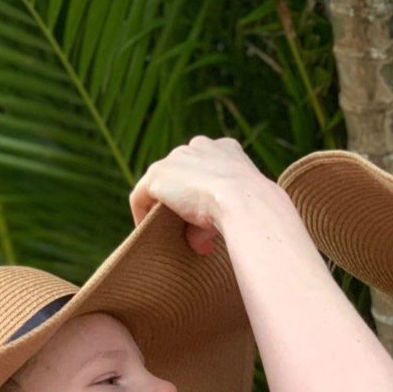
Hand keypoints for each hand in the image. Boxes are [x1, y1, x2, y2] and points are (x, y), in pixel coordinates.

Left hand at [130, 136, 259, 253]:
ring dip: (164, 206)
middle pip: (183, 173)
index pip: (208, 166)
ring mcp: (176, 158)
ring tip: (164, 231)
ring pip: (163, 183)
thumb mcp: (236, 213)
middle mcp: (200, 146)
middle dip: (183, 198)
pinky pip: (141, 196)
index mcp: (227, 150)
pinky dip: (142, 213)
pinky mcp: (157, 175)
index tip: (203, 212)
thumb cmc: (251, 211)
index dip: (203, 190)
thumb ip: (213, 221)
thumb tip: (202, 245)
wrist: (246, 203)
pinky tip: (146, 232)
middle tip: (185, 226)